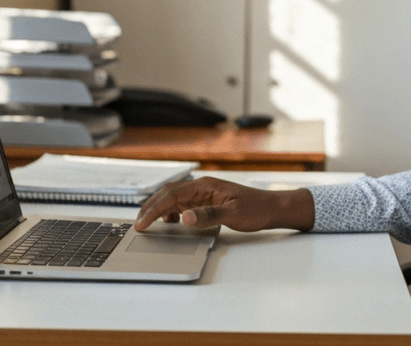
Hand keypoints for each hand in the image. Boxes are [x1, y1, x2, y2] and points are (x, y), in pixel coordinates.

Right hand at [134, 177, 314, 232]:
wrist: (272, 208)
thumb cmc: (256, 209)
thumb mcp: (233, 214)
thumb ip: (207, 215)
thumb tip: (184, 217)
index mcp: (205, 186)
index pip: (171, 195)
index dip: (154, 209)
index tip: (142, 223)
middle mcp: (202, 186)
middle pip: (169, 193)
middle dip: (151, 208)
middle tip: (138, 224)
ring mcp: (205, 193)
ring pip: (175, 197)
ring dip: (160, 208)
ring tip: (149, 222)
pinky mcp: (208, 200)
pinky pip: (184, 203)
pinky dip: (173, 211)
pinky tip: (172, 221)